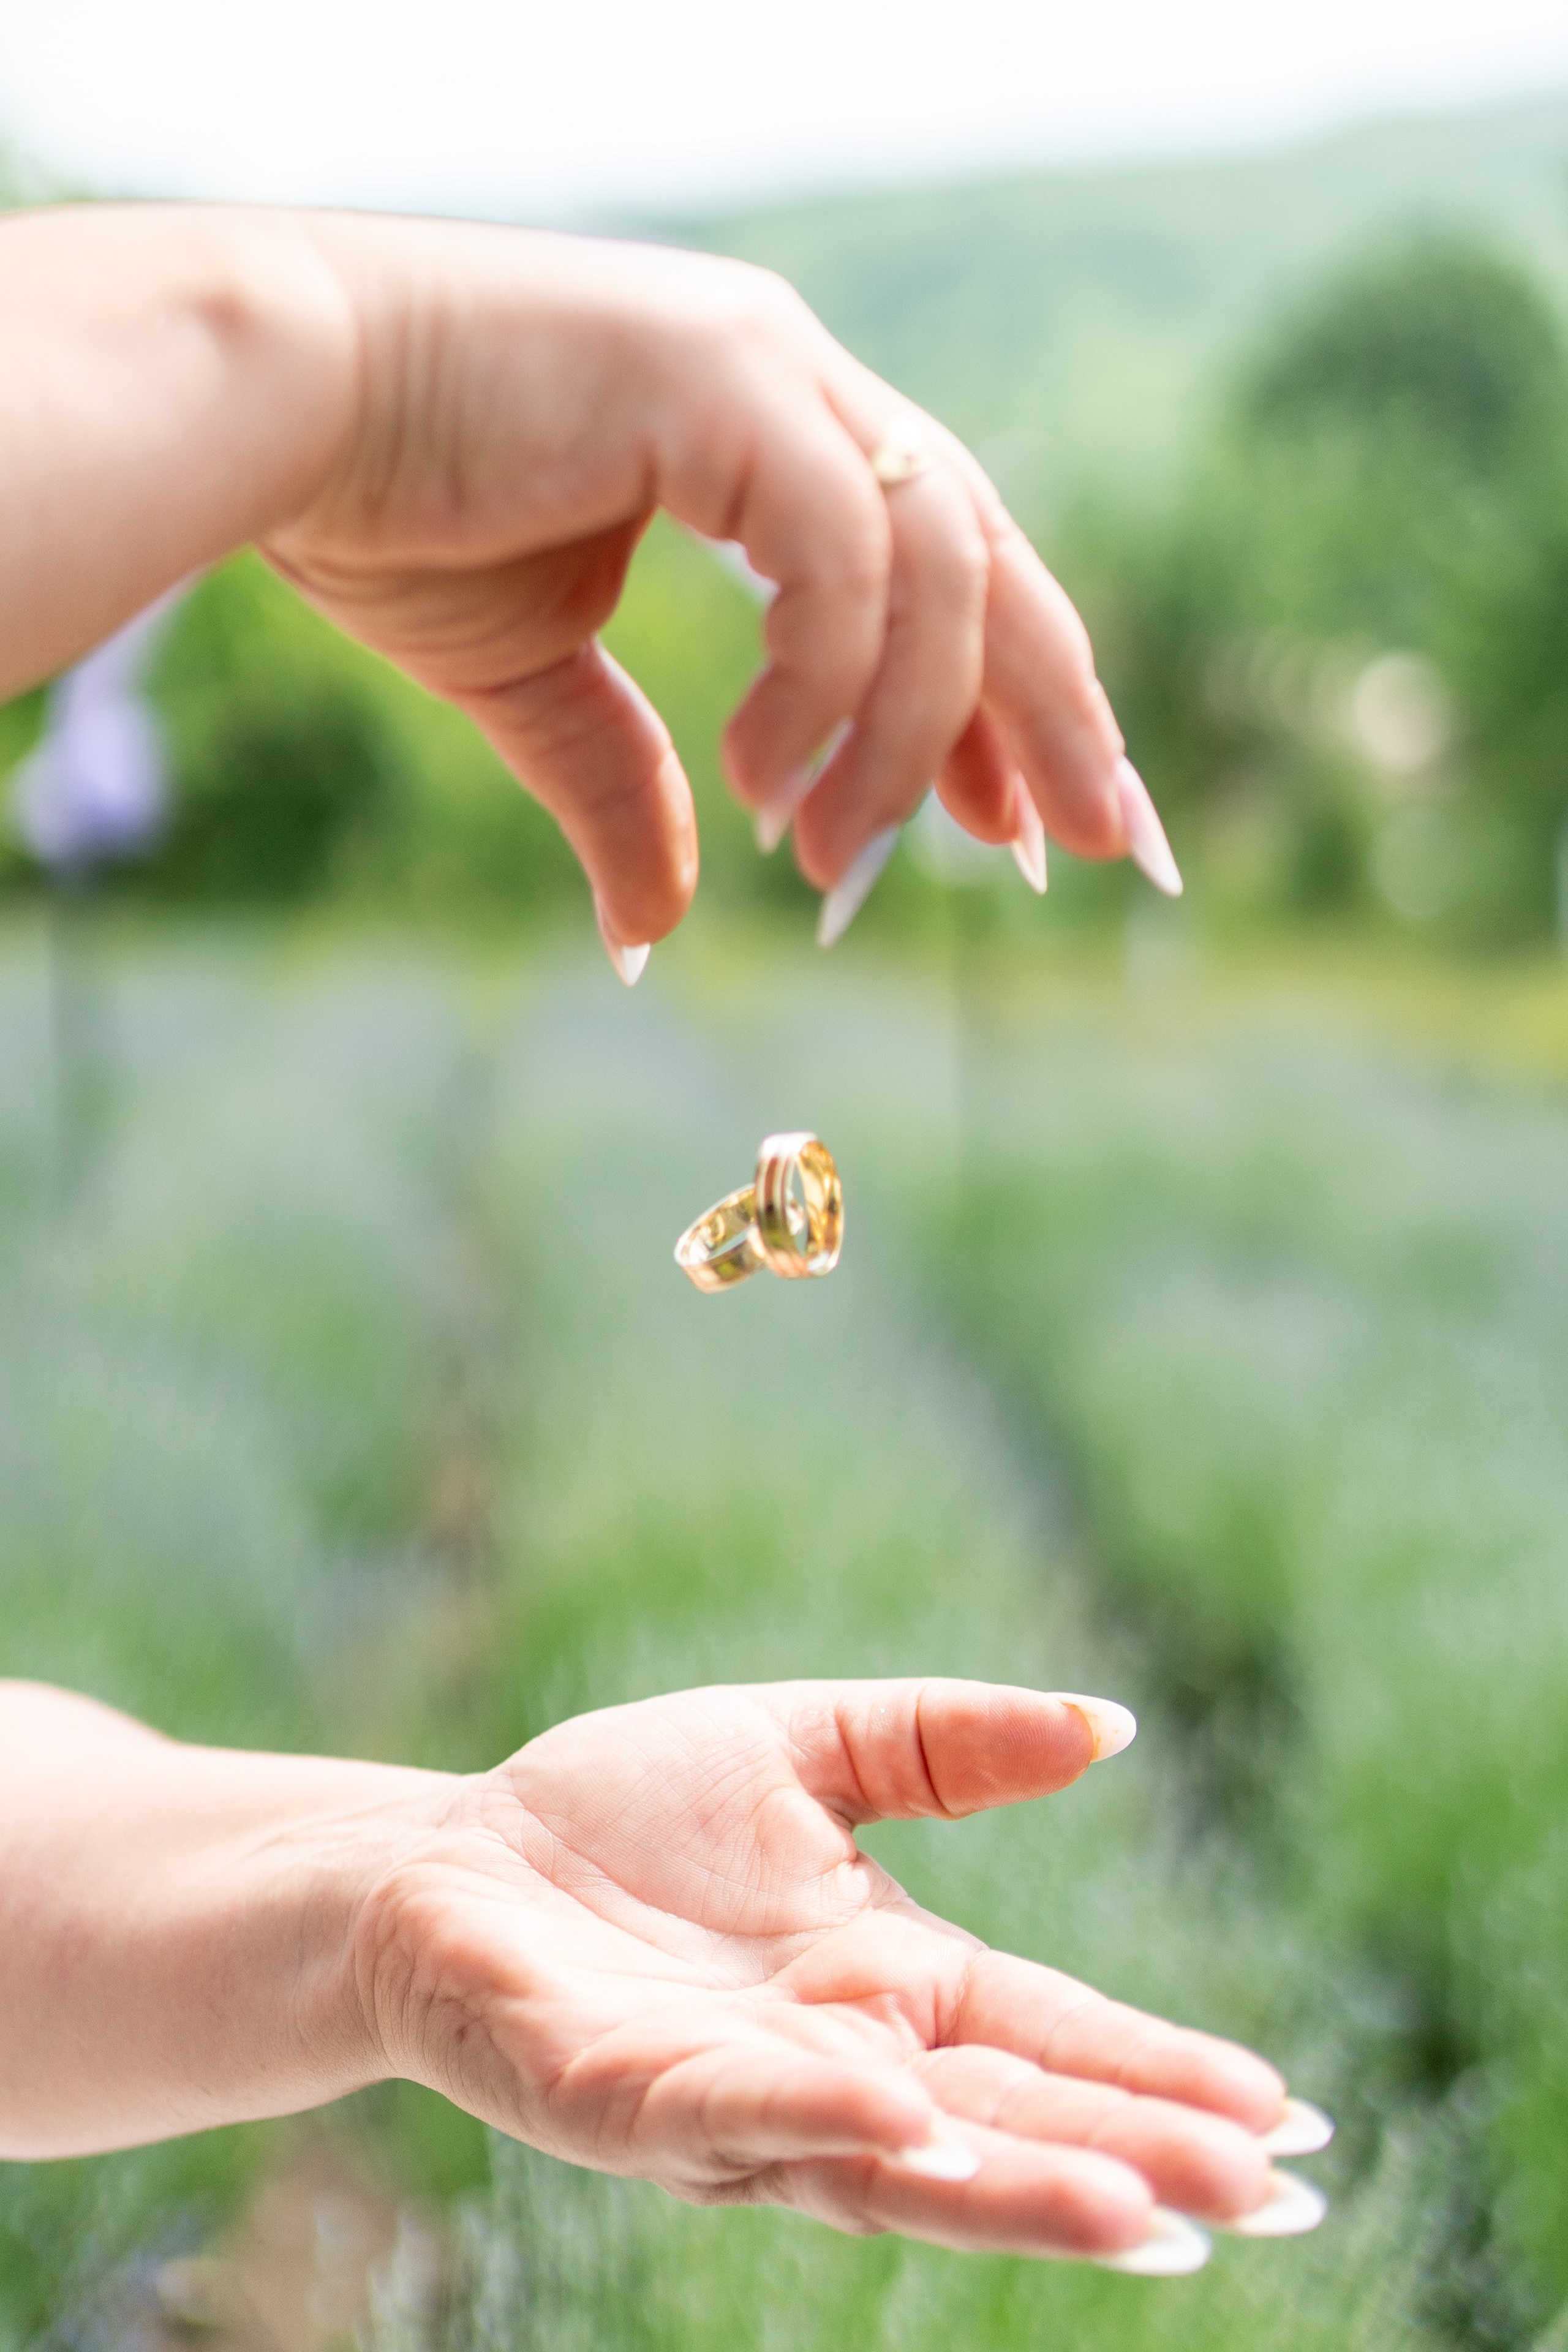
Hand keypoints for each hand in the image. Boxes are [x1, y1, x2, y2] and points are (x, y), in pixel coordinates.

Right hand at [264, 217, 1174, 956]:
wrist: (268, 416)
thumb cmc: (388, 514)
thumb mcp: (535, 685)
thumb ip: (622, 785)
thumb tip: (652, 932)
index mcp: (773, 431)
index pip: (940, 577)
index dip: (1004, 707)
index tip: (1032, 830)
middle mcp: (797, 381)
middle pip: (992, 560)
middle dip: (1055, 713)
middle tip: (1102, 847)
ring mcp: (769, 365)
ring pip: (938, 569)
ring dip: (908, 740)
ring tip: (836, 866)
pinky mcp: (722, 374)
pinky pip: (840, 557)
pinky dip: (827, 687)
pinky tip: (764, 786)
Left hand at [354, 1678, 1296, 2265]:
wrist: (449, 1855)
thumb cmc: (623, 1816)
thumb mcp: (809, 1746)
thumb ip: (948, 1743)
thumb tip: (1111, 1724)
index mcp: (887, 1988)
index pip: (1050, 2044)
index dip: (1159, 2079)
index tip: (1284, 2116)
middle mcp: (830, 2065)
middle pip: (1000, 2125)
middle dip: (1127, 2159)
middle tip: (1261, 2193)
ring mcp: (729, 2100)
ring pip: (888, 2160)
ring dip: (1010, 2186)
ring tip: (1141, 2210)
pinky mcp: (615, 2099)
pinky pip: (724, 2114)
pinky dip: (812, 2114)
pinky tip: (897, 2112)